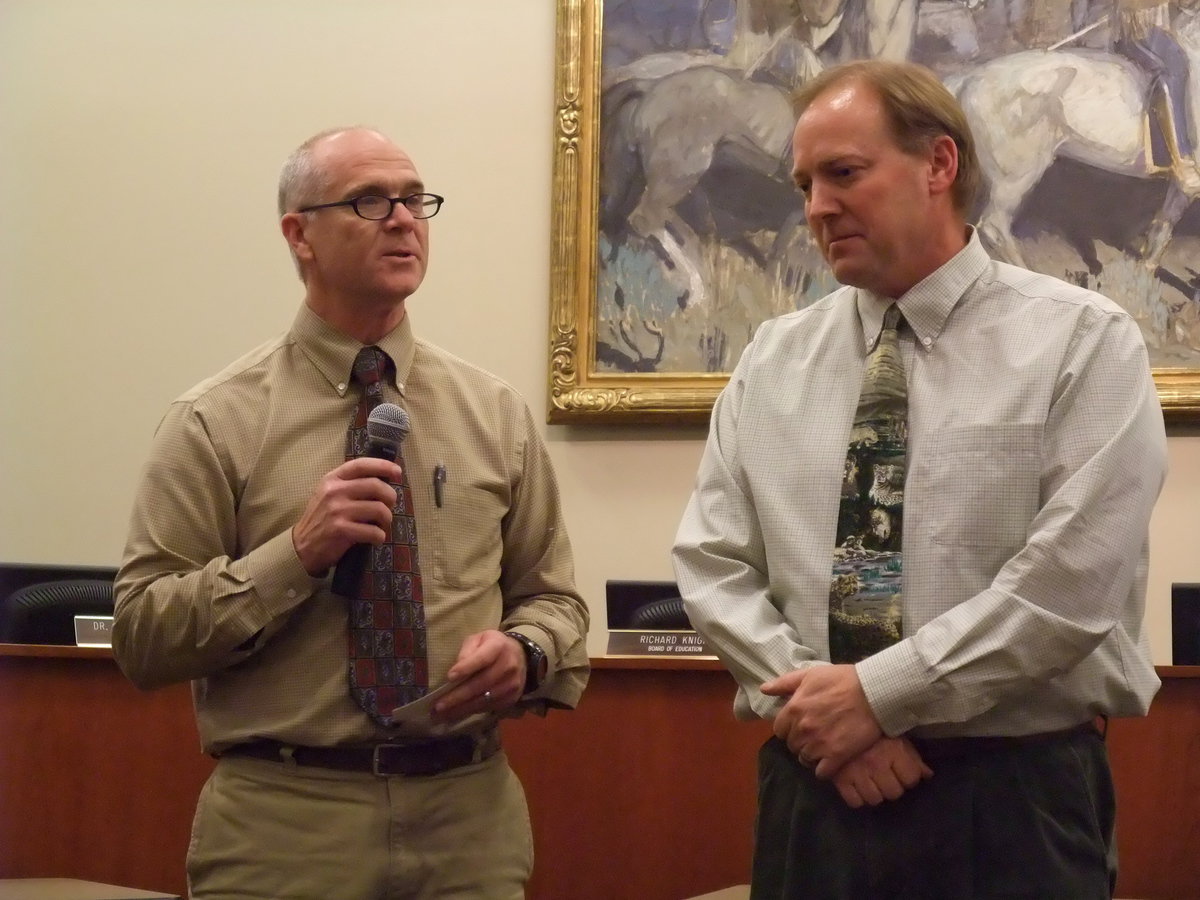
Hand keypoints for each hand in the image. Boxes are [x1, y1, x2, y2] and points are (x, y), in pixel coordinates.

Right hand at [291, 457, 403, 575]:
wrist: (302, 546)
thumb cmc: (322, 518)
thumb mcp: (329, 493)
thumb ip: (350, 483)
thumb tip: (384, 478)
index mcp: (332, 479)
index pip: (361, 465)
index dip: (383, 466)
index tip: (398, 472)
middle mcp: (334, 491)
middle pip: (376, 486)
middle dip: (391, 497)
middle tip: (390, 506)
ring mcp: (337, 510)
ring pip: (379, 509)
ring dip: (387, 519)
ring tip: (382, 524)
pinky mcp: (340, 530)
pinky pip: (373, 531)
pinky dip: (380, 536)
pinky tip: (376, 538)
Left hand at [432, 630, 526, 722]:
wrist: (521, 656)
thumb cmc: (492, 646)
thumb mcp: (479, 639)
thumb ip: (467, 650)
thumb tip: (457, 669)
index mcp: (498, 646)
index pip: (483, 658)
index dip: (466, 668)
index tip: (449, 677)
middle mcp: (509, 665)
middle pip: (482, 683)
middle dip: (459, 696)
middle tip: (439, 705)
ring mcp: (512, 684)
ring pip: (485, 699)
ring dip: (463, 708)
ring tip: (444, 713)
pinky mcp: (513, 697)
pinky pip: (490, 707)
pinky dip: (472, 711)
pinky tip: (458, 713)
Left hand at [761, 665, 882, 777]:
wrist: (873, 692)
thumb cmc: (842, 680)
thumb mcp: (810, 675)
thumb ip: (785, 683)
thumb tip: (764, 689)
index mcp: (794, 709)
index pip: (779, 730)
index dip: (789, 729)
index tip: (800, 726)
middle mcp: (802, 728)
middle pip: (792, 745)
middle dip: (800, 741)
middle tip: (814, 736)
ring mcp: (818, 744)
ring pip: (804, 759)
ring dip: (811, 755)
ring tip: (823, 748)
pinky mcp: (836, 756)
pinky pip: (821, 772)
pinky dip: (824, 769)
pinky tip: (831, 761)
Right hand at [830, 737, 931, 806]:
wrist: (838, 716)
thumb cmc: (871, 727)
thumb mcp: (895, 736)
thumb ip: (912, 757)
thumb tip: (927, 775)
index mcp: (893, 751)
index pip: (911, 779)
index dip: (908, 776)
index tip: (902, 771)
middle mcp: (877, 765)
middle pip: (894, 793)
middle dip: (892, 786)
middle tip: (885, 777)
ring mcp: (857, 773)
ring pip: (875, 799)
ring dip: (875, 792)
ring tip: (871, 782)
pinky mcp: (840, 779)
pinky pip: (854, 801)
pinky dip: (857, 797)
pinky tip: (857, 786)